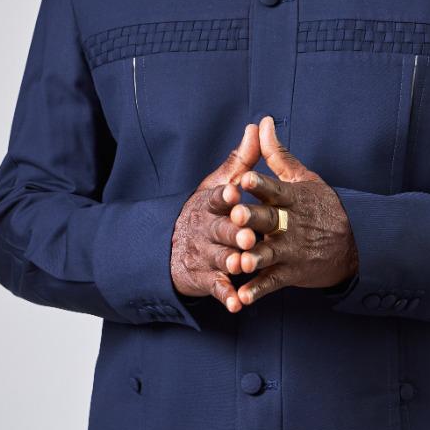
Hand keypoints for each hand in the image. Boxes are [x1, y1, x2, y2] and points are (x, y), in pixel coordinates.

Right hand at [170, 123, 261, 312]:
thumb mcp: (220, 183)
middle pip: (219, 230)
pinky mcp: (205, 278)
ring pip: (218, 258)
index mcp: (210, 204)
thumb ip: (241, 159)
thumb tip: (257, 126)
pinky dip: (225, 295)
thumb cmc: (208, 211)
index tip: (234, 191)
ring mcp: (204, 254)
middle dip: (232, 232)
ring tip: (242, 265)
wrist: (172, 246)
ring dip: (230, 262)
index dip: (224, 195)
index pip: (216, 197)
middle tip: (247, 235)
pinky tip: (236, 303)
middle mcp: (205, 229)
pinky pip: (216, 287)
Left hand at [227, 115, 358, 305]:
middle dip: (252, 220)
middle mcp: (290, 224)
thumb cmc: (323, 207)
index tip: (245, 179)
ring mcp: (291, 250)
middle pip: (268, 220)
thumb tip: (264, 122)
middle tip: (235, 217)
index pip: (274, 189)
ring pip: (269, 254)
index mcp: (292, 198)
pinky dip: (257, 291)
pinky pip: (272, 283)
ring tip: (239, 262)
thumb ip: (278, 154)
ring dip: (254, 258)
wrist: (354, 244)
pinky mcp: (291, 273)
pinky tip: (241, 297)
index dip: (259, 185)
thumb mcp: (304, 177)